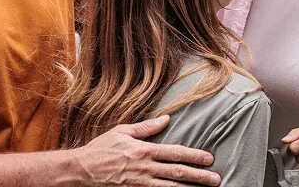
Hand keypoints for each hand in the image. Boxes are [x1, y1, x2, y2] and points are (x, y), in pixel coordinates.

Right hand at [74, 115, 220, 185]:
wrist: (81, 170)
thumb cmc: (101, 149)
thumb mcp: (122, 131)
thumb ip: (146, 127)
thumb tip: (166, 118)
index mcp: (144, 151)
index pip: (175, 153)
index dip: (194, 156)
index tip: (209, 158)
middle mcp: (145, 168)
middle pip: (178, 173)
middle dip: (199, 176)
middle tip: (217, 179)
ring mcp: (140, 184)